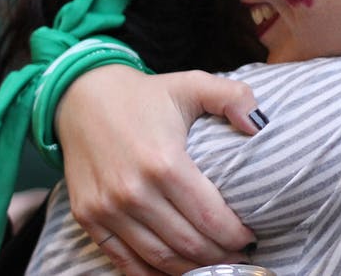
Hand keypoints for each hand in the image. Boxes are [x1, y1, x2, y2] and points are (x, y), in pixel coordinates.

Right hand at [55, 66, 262, 273]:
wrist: (80, 98)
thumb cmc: (143, 95)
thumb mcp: (192, 84)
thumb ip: (233, 97)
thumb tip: (260, 126)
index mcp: (164, 162)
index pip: (210, 218)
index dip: (236, 235)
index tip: (251, 236)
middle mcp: (133, 191)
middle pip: (188, 244)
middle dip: (220, 256)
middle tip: (238, 256)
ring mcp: (107, 208)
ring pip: (159, 258)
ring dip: (191, 268)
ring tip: (213, 264)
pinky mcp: (88, 217)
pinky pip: (124, 261)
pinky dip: (152, 274)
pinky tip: (175, 271)